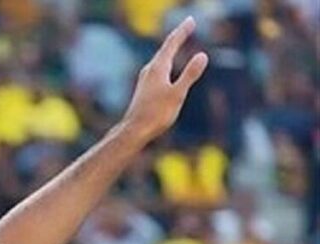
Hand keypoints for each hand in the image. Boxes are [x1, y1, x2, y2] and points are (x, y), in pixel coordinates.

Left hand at [121, 17, 208, 143]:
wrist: (134, 130)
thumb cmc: (156, 114)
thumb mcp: (177, 94)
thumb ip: (190, 74)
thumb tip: (202, 55)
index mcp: (158, 68)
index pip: (171, 44)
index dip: (182, 31)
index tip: (191, 20)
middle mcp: (149, 70)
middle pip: (165, 48)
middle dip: (178, 36)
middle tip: (188, 25)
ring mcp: (145, 79)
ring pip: (160, 58)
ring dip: (170, 47)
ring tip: (177, 40)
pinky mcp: (144, 88)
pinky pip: (157, 68)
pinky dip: (165, 60)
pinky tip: (163, 66)